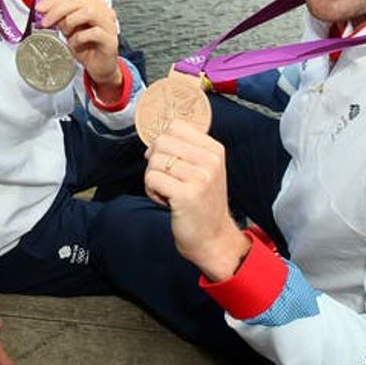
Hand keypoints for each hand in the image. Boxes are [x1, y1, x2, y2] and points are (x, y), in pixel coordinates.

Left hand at [36, 0, 121, 96]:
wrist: (99, 67)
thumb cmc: (86, 47)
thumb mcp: (69, 29)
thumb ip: (61, 18)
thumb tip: (45, 11)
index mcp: (93, 5)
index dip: (53, 1)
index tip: (40, 8)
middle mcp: (103, 11)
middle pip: (78, 2)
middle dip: (57, 11)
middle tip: (46, 22)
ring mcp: (109, 24)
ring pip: (88, 12)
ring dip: (71, 22)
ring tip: (65, 33)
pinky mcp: (110, 39)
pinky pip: (94, 32)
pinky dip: (80, 38)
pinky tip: (75, 44)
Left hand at [144, 119, 249, 280]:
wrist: (213, 238)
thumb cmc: (202, 203)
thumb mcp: (203, 169)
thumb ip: (185, 150)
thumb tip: (154, 139)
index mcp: (214, 149)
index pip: (175, 126)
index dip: (164, 144)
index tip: (171, 162)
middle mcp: (209, 161)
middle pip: (161, 142)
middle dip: (155, 161)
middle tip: (168, 180)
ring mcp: (199, 177)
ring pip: (153, 162)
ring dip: (153, 179)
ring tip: (169, 192)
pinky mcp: (185, 194)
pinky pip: (151, 179)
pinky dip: (152, 191)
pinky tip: (167, 201)